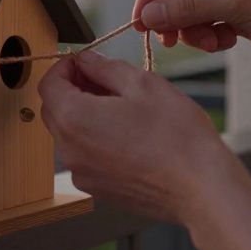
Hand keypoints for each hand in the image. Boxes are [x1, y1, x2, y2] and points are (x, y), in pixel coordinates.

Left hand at [38, 51, 242, 227]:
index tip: (83, 61)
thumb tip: (86, 61)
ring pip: (70, 134)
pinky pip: (86, 155)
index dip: (63, 67)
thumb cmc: (177, 136)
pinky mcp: (98, 189)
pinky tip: (127, 131)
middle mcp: (70, 151)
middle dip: (73, 89)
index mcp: (75, 119)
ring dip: (85, 113)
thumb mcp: (142, 84)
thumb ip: (105, 68)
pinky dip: (96, 138)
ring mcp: (82, 174)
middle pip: (55, 110)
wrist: (201, 189)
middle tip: (103, 78)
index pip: (48, 85)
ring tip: (122, 104)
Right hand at [132, 0, 250, 64]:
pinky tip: (227, 42)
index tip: (140, 22)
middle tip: (166, 41)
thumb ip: (186, 9)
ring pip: (189, 12)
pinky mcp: (236, 13)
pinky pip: (205, 24)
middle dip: (172, 17)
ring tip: (212, 42)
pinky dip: (209, 37)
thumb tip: (145, 16)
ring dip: (193, 31)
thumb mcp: (234, 5)